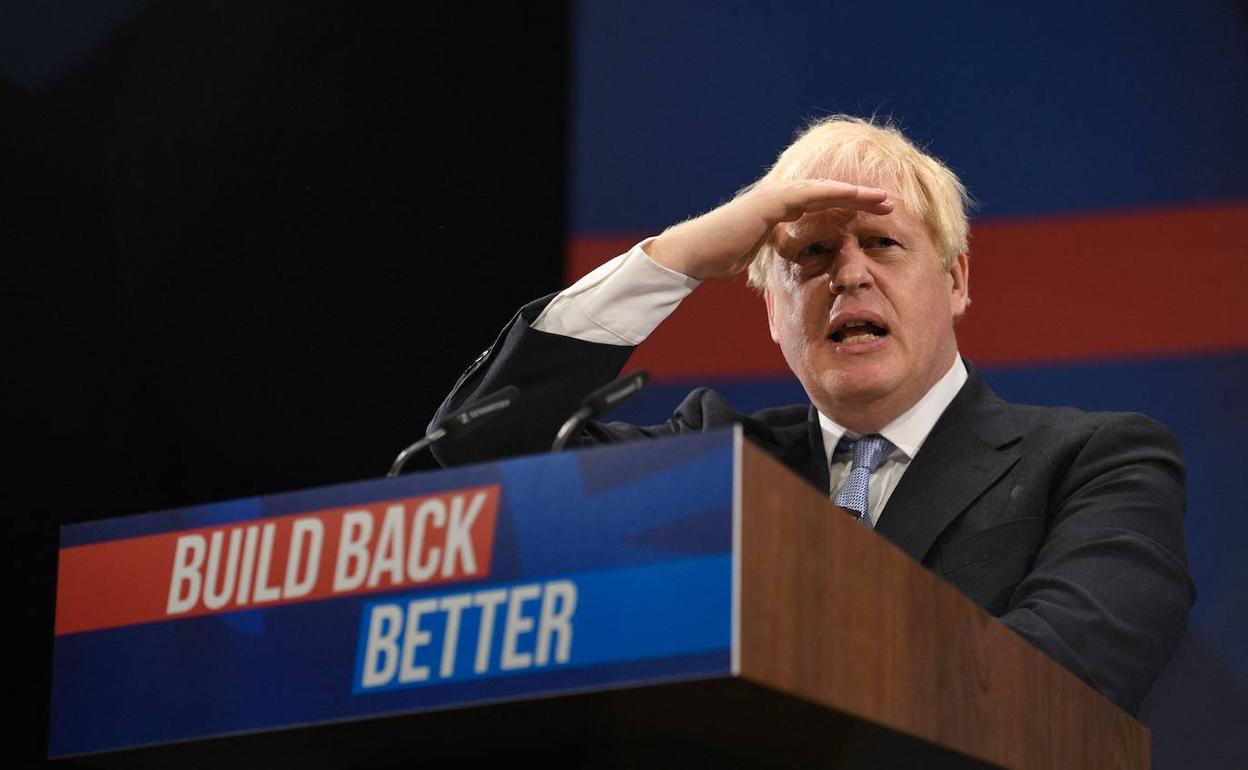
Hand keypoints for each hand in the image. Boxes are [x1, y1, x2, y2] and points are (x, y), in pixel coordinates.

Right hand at [645, 180, 892, 280]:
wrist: (696, 252)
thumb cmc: (721, 257)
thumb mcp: (760, 256)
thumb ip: (778, 253)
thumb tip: (792, 268)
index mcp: (781, 210)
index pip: (823, 207)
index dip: (851, 210)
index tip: (875, 217)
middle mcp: (782, 197)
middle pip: (831, 194)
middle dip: (862, 199)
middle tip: (892, 204)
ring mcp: (777, 195)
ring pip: (827, 190)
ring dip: (857, 195)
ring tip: (886, 201)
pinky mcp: (772, 199)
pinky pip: (811, 194)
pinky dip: (835, 194)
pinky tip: (856, 197)